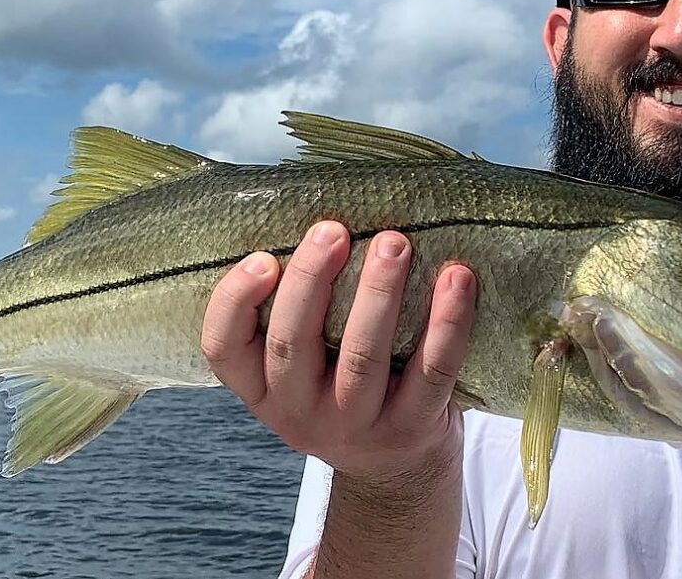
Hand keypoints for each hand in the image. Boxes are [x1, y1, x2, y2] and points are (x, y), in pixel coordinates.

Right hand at [200, 220, 477, 480]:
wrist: (396, 468)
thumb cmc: (342, 385)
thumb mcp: (303, 366)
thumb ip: (297, 311)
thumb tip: (313, 213)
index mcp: (262, 388)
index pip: (224, 349)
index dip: (235, 302)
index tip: (262, 257)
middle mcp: (299, 413)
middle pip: (293, 345)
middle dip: (311, 280)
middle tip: (333, 229)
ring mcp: (356, 426)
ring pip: (362, 358)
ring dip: (378, 293)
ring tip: (394, 242)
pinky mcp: (412, 427)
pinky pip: (432, 370)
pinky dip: (447, 322)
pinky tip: (457, 278)